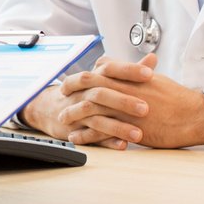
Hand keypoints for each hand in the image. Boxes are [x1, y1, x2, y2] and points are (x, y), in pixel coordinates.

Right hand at [20, 54, 150, 148]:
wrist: (50, 108)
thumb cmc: (84, 92)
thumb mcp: (103, 78)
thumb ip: (130, 71)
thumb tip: (153, 58)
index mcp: (93, 78)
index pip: (109, 69)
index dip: (128, 70)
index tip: (149, 73)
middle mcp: (83, 94)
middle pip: (101, 94)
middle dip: (123, 101)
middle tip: (146, 108)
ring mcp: (78, 113)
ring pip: (96, 118)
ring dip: (117, 127)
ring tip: (138, 134)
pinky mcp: (76, 131)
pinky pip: (91, 137)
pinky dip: (107, 141)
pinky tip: (122, 145)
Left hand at [42, 54, 203, 149]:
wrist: (194, 116)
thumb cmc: (178, 99)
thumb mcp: (157, 80)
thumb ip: (141, 74)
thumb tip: (135, 66)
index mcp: (132, 77)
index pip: (102, 68)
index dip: (86, 73)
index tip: (75, 78)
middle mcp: (125, 90)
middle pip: (91, 86)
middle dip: (73, 89)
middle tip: (61, 94)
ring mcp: (125, 109)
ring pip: (92, 109)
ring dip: (74, 113)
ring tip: (62, 118)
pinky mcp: (129, 128)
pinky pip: (101, 131)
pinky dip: (86, 134)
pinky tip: (75, 137)